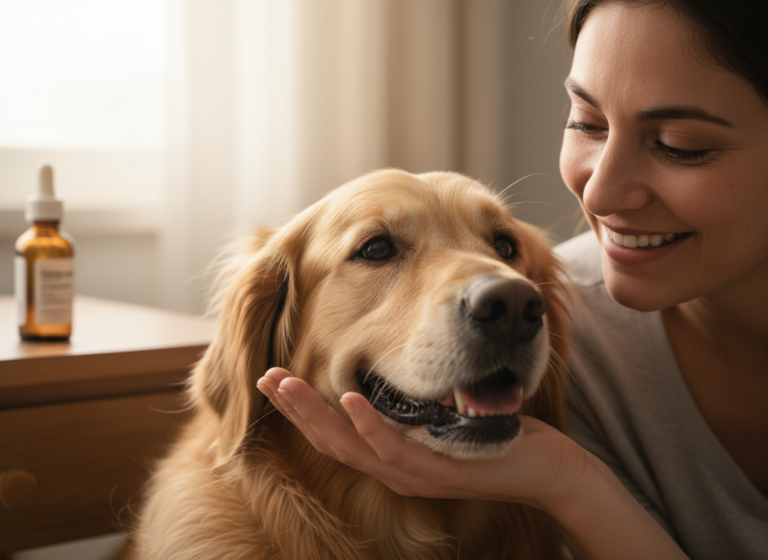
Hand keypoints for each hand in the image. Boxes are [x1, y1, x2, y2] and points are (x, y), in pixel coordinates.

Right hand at [257, 367, 688, 559]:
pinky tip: (351, 401)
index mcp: (395, 453)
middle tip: (264, 379)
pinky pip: (398, 449)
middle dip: (295, 410)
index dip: (302, 408)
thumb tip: (393, 361)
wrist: (551, 469)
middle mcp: (398, 467)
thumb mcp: (448, 411)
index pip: (337, 433)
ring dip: (317, 416)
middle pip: (333, 441)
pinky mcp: (441, 470)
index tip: (276, 377)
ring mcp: (417, 472)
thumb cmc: (498, 431)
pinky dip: (370, 426)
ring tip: (288, 387)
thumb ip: (417, 397)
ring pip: (354, 445)